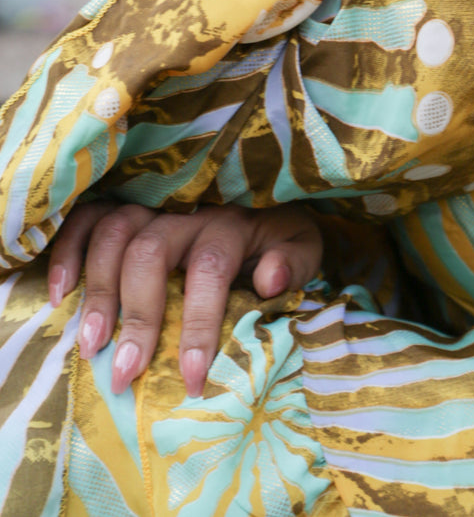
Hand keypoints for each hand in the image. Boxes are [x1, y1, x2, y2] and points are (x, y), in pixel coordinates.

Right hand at [47, 200, 321, 396]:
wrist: (264, 203)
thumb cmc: (279, 238)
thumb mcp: (303, 247)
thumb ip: (293, 262)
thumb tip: (268, 280)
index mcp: (231, 224)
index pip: (210, 268)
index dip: (199, 324)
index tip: (192, 378)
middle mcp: (186, 213)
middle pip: (151, 252)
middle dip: (138, 315)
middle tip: (125, 373)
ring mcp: (152, 209)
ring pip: (115, 234)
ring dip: (99, 289)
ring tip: (91, 345)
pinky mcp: (125, 211)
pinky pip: (89, 219)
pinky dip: (69, 251)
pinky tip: (61, 294)